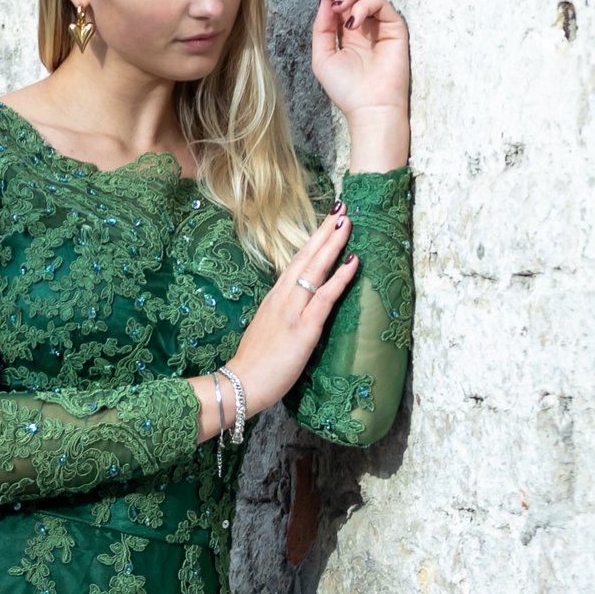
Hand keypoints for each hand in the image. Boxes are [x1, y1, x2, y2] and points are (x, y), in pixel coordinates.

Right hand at [202, 208, 358, 427]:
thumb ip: (280, 315)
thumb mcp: (266, 330)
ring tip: (347, 223)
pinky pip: (325, 297)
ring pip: (315, 270)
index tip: (325, 223)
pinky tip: (353, 260)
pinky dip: (340, 276)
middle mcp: (282, 298)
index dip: (311, 243)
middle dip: (323, 233)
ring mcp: (292, 311)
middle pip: (305, 258)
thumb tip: (294, 309)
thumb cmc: (253, 364)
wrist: (241, 383)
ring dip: (332, 244)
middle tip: (341, 210)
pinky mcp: (304, 328)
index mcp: (274, 299)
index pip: (295, 263)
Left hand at [311, 0, 409, 171]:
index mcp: (346, 30)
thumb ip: (322, 27)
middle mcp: (364, 24)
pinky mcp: (395, 27)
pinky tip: (353, 22)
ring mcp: (380, 24)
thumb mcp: (322, 56)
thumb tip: (326, 0)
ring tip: (340, 8)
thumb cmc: (346, 88)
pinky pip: (381, 3)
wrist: (369, 107)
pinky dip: (364, 6)